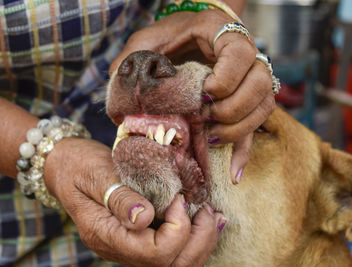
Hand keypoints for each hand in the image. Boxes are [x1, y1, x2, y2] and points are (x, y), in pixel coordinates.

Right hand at [43, 138, 224, 265]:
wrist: (65, 167)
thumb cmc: (78, 165)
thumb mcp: (95, 174)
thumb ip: (119, 198)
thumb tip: (145, 218)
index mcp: (105, 235)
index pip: (155, 253)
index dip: (176, 228)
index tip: (177, 197)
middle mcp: (118, 249)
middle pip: (170, 266)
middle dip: (198, 241)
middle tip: (206, 210)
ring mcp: (128, 246)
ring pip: (174, 264)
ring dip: (200, 242)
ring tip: (211, 216)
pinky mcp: (137, 237)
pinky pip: (170, 250)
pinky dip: (193, 238)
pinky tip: (203, 219)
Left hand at [110, 10, 274, 183]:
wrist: (187, 36)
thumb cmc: (169, 36)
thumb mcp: (148, 40)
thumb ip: (135, 56)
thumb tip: (118, 86)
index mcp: (222, 32)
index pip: (240, 53)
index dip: (225, 79)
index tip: (202, 93)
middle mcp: (246, 53)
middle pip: (261, 84)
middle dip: (231, 108)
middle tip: (203, 117)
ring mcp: (250, 77)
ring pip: (263, 107)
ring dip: (238, 129)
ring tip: (209, 139)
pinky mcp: (247, 101)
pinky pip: (256, 126)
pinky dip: (244, 150)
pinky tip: (232, 173)